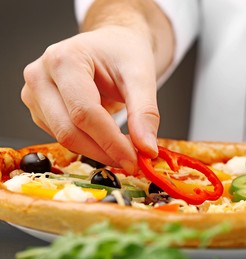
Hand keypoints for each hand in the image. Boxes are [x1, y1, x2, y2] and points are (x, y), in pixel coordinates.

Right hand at [21, 25, 158, 172]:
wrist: (110, 45)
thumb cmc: (123, 53)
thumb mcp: (141, 76)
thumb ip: (145, 112)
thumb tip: (147, 150)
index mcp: (64, 59)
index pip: (84, 112)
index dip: (111, 142)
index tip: (135, 160)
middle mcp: (40, 75)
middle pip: (69, 130)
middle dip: (104, 152)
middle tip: (133, 162)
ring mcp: (34, 94)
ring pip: (63, 139)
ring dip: (97, 151)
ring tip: (124, 147)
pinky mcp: (39, 110)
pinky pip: (61, 137)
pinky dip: (88, 145)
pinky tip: (107, 140)